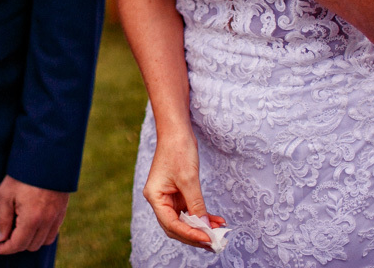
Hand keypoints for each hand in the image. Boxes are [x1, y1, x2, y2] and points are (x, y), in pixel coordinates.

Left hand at [0, 176, 69, 254]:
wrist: (47, 155)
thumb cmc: (23, 173)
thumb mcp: (6, 193)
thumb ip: (2, 218)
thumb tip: (0, 238)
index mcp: (31, 218)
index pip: (18, 244)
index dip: (5, 249)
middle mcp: (47, 221)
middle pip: (31, 246)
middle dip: (17, 244)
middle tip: (7, 234)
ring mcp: (57, 216)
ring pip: (44, 242)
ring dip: (31, 240)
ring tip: (19, 229)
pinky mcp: (62, 210)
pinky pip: (53, 232)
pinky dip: (43, 234)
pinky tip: (33, 224)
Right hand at [144, 131, 225, 249]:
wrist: (177, 131)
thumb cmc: (178, 150)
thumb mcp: (189, 179)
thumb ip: (196, 204)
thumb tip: (204, 226)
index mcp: (155, 197)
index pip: (171, 223)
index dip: (189, 234)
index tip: (207, 239)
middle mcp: (159, 200)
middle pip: (176, 226)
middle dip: (195, 235)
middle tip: (214, 243)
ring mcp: (169, 197)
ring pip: (185, 220)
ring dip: (201, 227)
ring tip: (218, 233)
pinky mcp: (178, 193)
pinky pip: (190, 210)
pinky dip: (202, 216)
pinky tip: (217, 220)